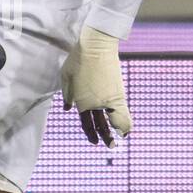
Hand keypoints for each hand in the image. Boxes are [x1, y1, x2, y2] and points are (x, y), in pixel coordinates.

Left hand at [61, 25, 131, 146]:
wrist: (96, 46)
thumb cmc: (78, 60)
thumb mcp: (65, 78)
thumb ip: (66, 96)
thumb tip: (67, 108)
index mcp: (82, 102)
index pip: (86, 124)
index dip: (90, 134)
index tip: (95, 142)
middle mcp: (97, 104)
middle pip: (102, 126)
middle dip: (106, 138)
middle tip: (111, 146)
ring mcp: (110, 98)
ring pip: (116, 120)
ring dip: (118, 130)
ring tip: (121, 138)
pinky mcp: (119, 91)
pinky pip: (122, 110)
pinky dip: (125, 119)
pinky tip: (127, 125)